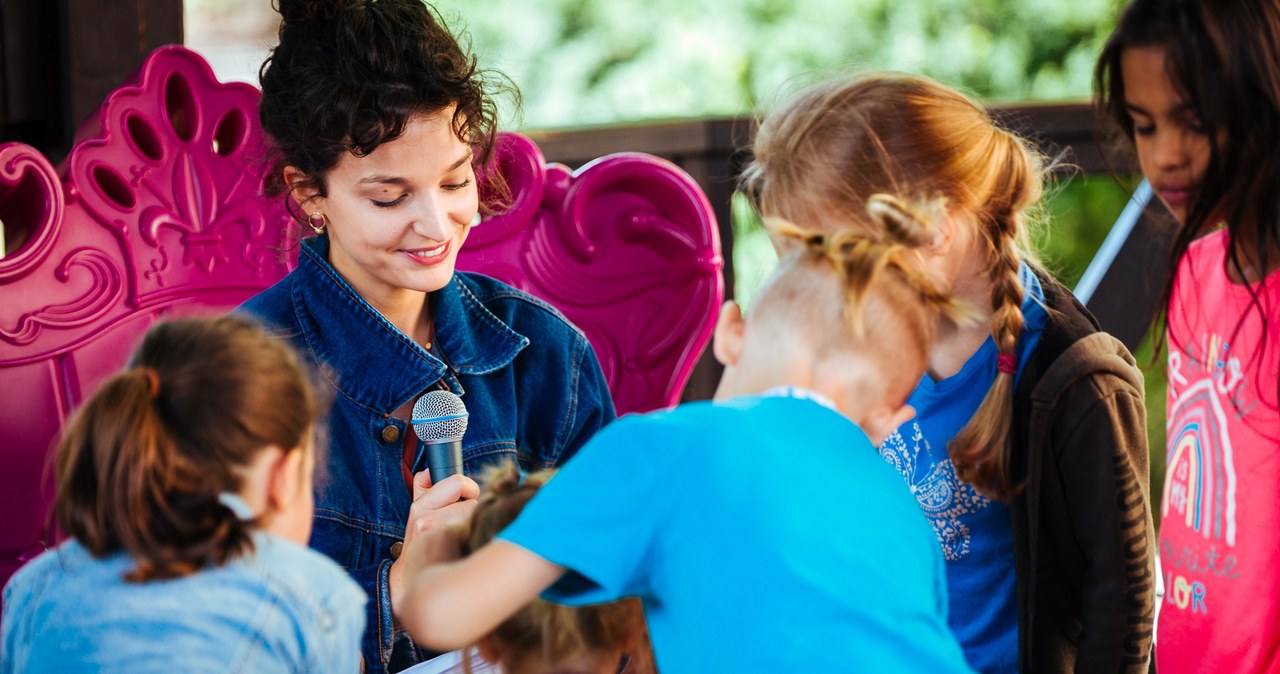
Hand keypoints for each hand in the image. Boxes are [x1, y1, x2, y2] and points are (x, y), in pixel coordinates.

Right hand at [389, 472, 479, 615]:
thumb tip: (428, 472)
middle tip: (460, 526)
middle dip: (472, 511)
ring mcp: (436, 534)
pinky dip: (476, 539)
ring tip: (460, 540)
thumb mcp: (416, 515)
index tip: (466, 497)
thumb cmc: (420, 547)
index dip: (468, 489)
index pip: (459, 483)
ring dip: (474, 527)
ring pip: (476, 518)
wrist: (412, 583)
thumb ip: (423, 489)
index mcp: (419, 506)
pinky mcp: (448, 549)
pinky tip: (464, 550)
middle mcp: (424, 518)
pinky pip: (476, 534)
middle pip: (473, 502)